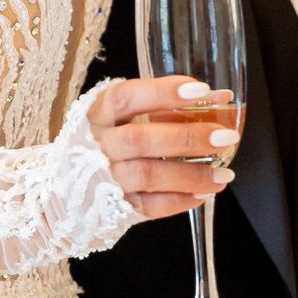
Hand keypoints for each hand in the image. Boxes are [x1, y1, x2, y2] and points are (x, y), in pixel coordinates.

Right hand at [88, 76, 237, 218]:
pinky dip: (179, 200)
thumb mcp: (127, 117)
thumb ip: (166, 107)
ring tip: (223, 174)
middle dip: (186, 137)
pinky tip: (202, 193)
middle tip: (224, 137)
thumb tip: (218, 98)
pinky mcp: (115, 207)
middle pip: (138, 140)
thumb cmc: (111, 140)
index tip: (200, 91)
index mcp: (99, 115)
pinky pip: (149, 206)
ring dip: (191, 175)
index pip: (124, 98)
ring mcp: (104, 179)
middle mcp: (97, 146)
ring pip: (147, 176)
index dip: (161, 92)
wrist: (73, 185)